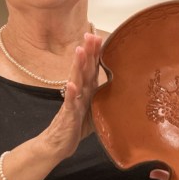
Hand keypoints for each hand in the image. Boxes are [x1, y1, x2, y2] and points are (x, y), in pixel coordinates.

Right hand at [41, 32, 102, 158]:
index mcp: (87, 90)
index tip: (98, 36)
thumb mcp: (94, 110)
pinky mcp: (68, 115)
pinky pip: (70, 103)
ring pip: (76, 81)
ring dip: (78, 66)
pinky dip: (71, 94)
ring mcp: (73, 102)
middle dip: (87, 52)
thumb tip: (120, 89)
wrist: (58, 145)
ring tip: (80, 51)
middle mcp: (79, 92)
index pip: (91, 68)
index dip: (95, 53)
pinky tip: (71, 85)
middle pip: (84, 69)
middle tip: (90, 35)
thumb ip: (101, 97)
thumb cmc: (76, 126)